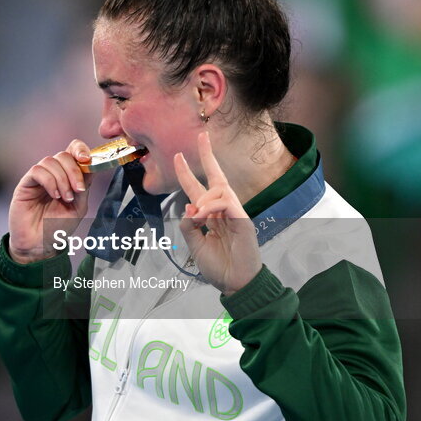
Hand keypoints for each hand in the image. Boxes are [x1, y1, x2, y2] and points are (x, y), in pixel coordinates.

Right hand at [8, 139, 94, 262]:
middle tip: (78, 190)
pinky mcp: (26, 184)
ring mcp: (39, 178)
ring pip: (51, 161)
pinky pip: (37, 171)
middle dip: (74, 170)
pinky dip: (50, 181)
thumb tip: (90, 165)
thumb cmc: (58, 227)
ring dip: (63, 179)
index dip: (81, 149)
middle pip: (64, 155)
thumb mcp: (79, 207)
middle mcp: (53, 173)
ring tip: (65, 198)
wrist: (40, 245)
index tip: (88, 160)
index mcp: (67, 176)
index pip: (73, 151)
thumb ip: (84, 186)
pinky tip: (54, 196)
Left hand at [174, 132, 260, 295]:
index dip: (187, 173)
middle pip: (216, 177)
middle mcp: (223, 210)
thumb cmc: (218, 266)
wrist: (235, 284)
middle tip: (202, 136)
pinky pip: (226, 203)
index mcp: (211, 215)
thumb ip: (188, 226)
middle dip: (208, 156)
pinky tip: (204, 218)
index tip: (177, 156)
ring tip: (198, 217)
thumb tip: (188, 206)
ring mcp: (235, 214)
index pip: (198, 188)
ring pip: (219, 189)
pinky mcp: (243, 220)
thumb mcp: (194, 245)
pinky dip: (212, 207)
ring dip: (204, 199)